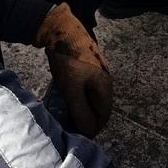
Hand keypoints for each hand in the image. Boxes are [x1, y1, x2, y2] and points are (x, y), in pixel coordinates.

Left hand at [35, 4, 112, 137]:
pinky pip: (87, 88)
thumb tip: (88, 131)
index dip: (93, 128)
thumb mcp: (72, 89)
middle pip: (100, 107)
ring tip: (69, 115)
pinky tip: (69, 98)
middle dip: (88, 119)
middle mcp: (106, 80)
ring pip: (93, 97)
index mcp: (105, 86)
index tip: (79, 136)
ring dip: (84, 108)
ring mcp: (98, 72)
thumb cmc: (68, 61)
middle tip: (72, 127)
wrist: (61, 31)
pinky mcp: (89, 66)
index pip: (104, 116)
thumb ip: (81, 111)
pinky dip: (80, 98)